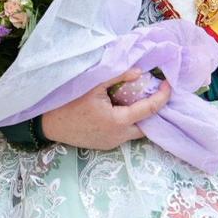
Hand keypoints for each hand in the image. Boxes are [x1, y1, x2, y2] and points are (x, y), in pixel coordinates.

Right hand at [38, 68, 171, 149]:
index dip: (162, 97)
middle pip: (146, 125)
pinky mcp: (104, 145)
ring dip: (139, 117)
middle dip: (153, 110)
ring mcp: (111, 143)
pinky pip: (123, 134)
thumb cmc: (68, 103)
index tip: (169, 84)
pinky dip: (128, 122)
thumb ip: (117, 76)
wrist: (47, 125)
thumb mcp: (93, 85)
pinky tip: (122, 109)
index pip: (149, 110)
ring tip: (139, 98)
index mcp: (118, 121)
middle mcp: (119, 136)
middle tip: (156, 92)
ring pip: (135, 131)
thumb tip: (139, 72)